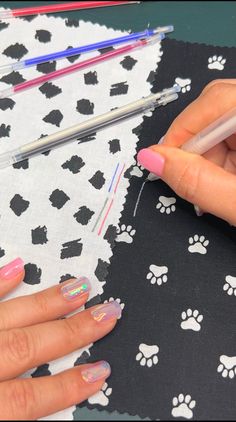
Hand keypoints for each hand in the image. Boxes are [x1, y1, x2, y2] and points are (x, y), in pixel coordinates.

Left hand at [0, 257, 120, 419]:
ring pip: (8, 318)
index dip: (66, 387)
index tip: (99, 372)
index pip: (28, 397)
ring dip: (46, 303)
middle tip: (106, 314)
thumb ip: (15, 415)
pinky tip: (17, 269)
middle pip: (27, 347)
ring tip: (78, 288)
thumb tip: (49, 417)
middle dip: (71, 332)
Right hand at [137, 80, 235, 224]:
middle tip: (190, 175)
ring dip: (206, 152)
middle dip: (194, 143)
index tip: (165, 161)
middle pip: (215, 104)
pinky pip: (229, 128)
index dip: (183, 130)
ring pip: (219, 118)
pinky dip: (219, 153)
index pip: (216, 100)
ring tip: (215, 184)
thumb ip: (198, 182)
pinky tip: (225, 176)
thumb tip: (151, 158)